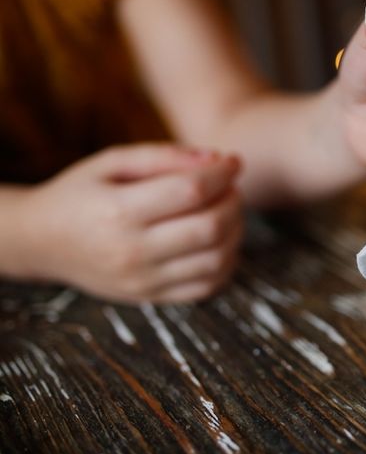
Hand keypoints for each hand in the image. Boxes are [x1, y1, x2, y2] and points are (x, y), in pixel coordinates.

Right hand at [16, 144, 242, 302]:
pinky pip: (207, 286)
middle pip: (210, 227)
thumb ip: (163, 156)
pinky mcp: (151, 297)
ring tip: (226, 210)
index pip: (191, 191)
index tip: (233, 161)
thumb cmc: (81, 193)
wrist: (42, 242)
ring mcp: (143, 281)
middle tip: (230, 187)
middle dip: (233, 201)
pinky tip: (218, 239)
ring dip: (236, 231)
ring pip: (216, 259)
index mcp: (118, 211)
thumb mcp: (111, 162)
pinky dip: (226, 261)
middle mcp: (131, 251)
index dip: (222, 173)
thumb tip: (217, 158)